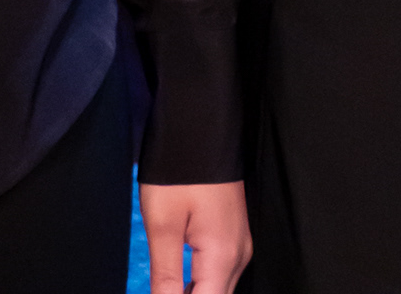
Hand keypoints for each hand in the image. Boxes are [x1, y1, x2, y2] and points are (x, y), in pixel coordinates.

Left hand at [139, 179, 250, 293]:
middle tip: (161, 287)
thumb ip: (166, 277)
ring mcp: (239, 242)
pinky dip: (200, 285)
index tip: (161, 293)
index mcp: (224, 255)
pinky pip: (220, 274)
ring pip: (219, 289)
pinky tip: (177, 286)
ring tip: (165, 287)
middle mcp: (239, 253)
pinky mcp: (233, 234)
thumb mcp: (163, 226)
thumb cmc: (179, 168)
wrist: (201, 123)